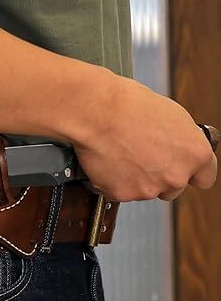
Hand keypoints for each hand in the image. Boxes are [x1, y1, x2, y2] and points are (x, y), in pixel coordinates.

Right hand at [72, 76, 217, 201]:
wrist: (97, 113)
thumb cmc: (129, 106)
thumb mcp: (170, 115)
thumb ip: (179, 140)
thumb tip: (174, 146)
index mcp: (195, 154)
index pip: (204, 177)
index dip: (189, 172)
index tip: (180, 168)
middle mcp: (175, 176)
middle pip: (172, 188)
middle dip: (159, 177)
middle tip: (141, 157)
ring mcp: (148, 189)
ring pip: (144, 190)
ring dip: (134, 178)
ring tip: (120, 153)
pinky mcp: (121, 194)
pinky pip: (118, 191)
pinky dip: (112, 181)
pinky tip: (108, 161)